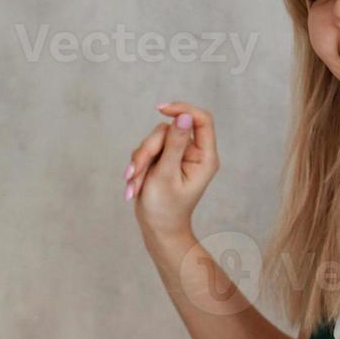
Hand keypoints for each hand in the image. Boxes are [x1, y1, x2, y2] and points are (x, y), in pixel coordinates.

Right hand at [125, 101, 218, 240]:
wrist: (157, 229)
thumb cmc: (165, 208)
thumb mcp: (167, 174)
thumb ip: (174, 145)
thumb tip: (183, 116)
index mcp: (204, 157)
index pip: (201, 120)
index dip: (183, 109)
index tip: (162, 110)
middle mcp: (193, 153)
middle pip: (168, 130)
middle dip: (148, 150)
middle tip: (135, 173)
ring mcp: (177, 155)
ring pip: (154, 140)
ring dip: (140, 161)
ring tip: (135, 185)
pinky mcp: (163, 159)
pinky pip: (146, 149)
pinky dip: (138, 166)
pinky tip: (135, 185)